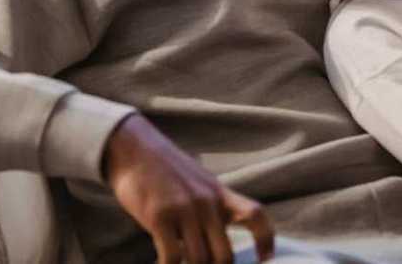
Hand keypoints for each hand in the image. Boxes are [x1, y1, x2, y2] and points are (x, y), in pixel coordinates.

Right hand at [105, 114, 273, 263]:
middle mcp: (207, 202)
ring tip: (180, 261)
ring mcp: (184, 209)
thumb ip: (213, 208)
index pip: (255, 215)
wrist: (134, 149)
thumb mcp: (199, 183)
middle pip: (225, 255)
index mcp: (220, 193)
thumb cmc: (166, 172)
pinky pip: (173, 258)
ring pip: (200, 260)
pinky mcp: (159, 216)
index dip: (266, 240)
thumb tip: (218, 241)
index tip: (265, 258)